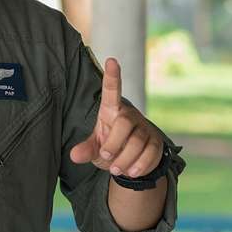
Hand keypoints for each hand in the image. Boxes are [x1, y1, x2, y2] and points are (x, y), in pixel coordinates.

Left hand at [69, 58, 163, 178]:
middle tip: (106, 156)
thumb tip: (74, 155)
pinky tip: (131, 171)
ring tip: (116, 169)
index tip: (112, 60)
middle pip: (125, 122)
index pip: (113, 91)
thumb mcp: (95, 148)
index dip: (112, 77)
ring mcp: (144, 128)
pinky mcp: (156, 142)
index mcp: (112, 110)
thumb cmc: (110, 147)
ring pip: (138, 141)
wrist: (131, 163)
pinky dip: (139, 165)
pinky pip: (150, 153)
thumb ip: (86, 149)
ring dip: (125, 159)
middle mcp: (130, 115)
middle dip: (114, 143)